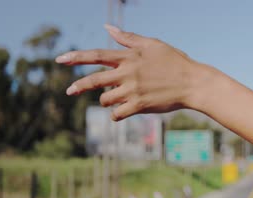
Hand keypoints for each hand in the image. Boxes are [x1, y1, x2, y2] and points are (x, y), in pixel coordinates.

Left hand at [55, 24, 205, 120]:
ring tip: (118, 98)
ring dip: (108, 100)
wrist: (192, 82)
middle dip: (79, 85)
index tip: (60, 59)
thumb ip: (129, 38)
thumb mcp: (152, 44)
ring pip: (106, 99)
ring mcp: (133, 90)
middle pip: (95, 80)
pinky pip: (118, 113)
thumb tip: (108, 28)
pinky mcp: (140, 105)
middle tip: (69, 90)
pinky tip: (122, 112)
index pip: (97, 55)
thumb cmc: (175, 62)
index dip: (76, 57)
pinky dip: (117, 114)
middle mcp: (128, 73)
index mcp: (129, 57)